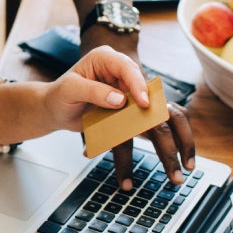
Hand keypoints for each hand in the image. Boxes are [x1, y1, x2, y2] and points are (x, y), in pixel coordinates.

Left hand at [51, 46, 196, 189]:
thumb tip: (119, 100)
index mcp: (108, 60)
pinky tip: (138, 172)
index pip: (129, 68)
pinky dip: (154, 148)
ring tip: (177, 172)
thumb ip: (93, 91)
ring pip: (160, 117)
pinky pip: (147, 130)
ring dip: (171, 145)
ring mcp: (131, 96)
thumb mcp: (69, 89)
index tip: (145, 104)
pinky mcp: (132, 114)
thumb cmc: (59, 94)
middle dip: (165, 125)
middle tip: (168, 144)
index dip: (139, 86)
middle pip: (154, 97)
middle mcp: (124, 77)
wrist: (54, 109)